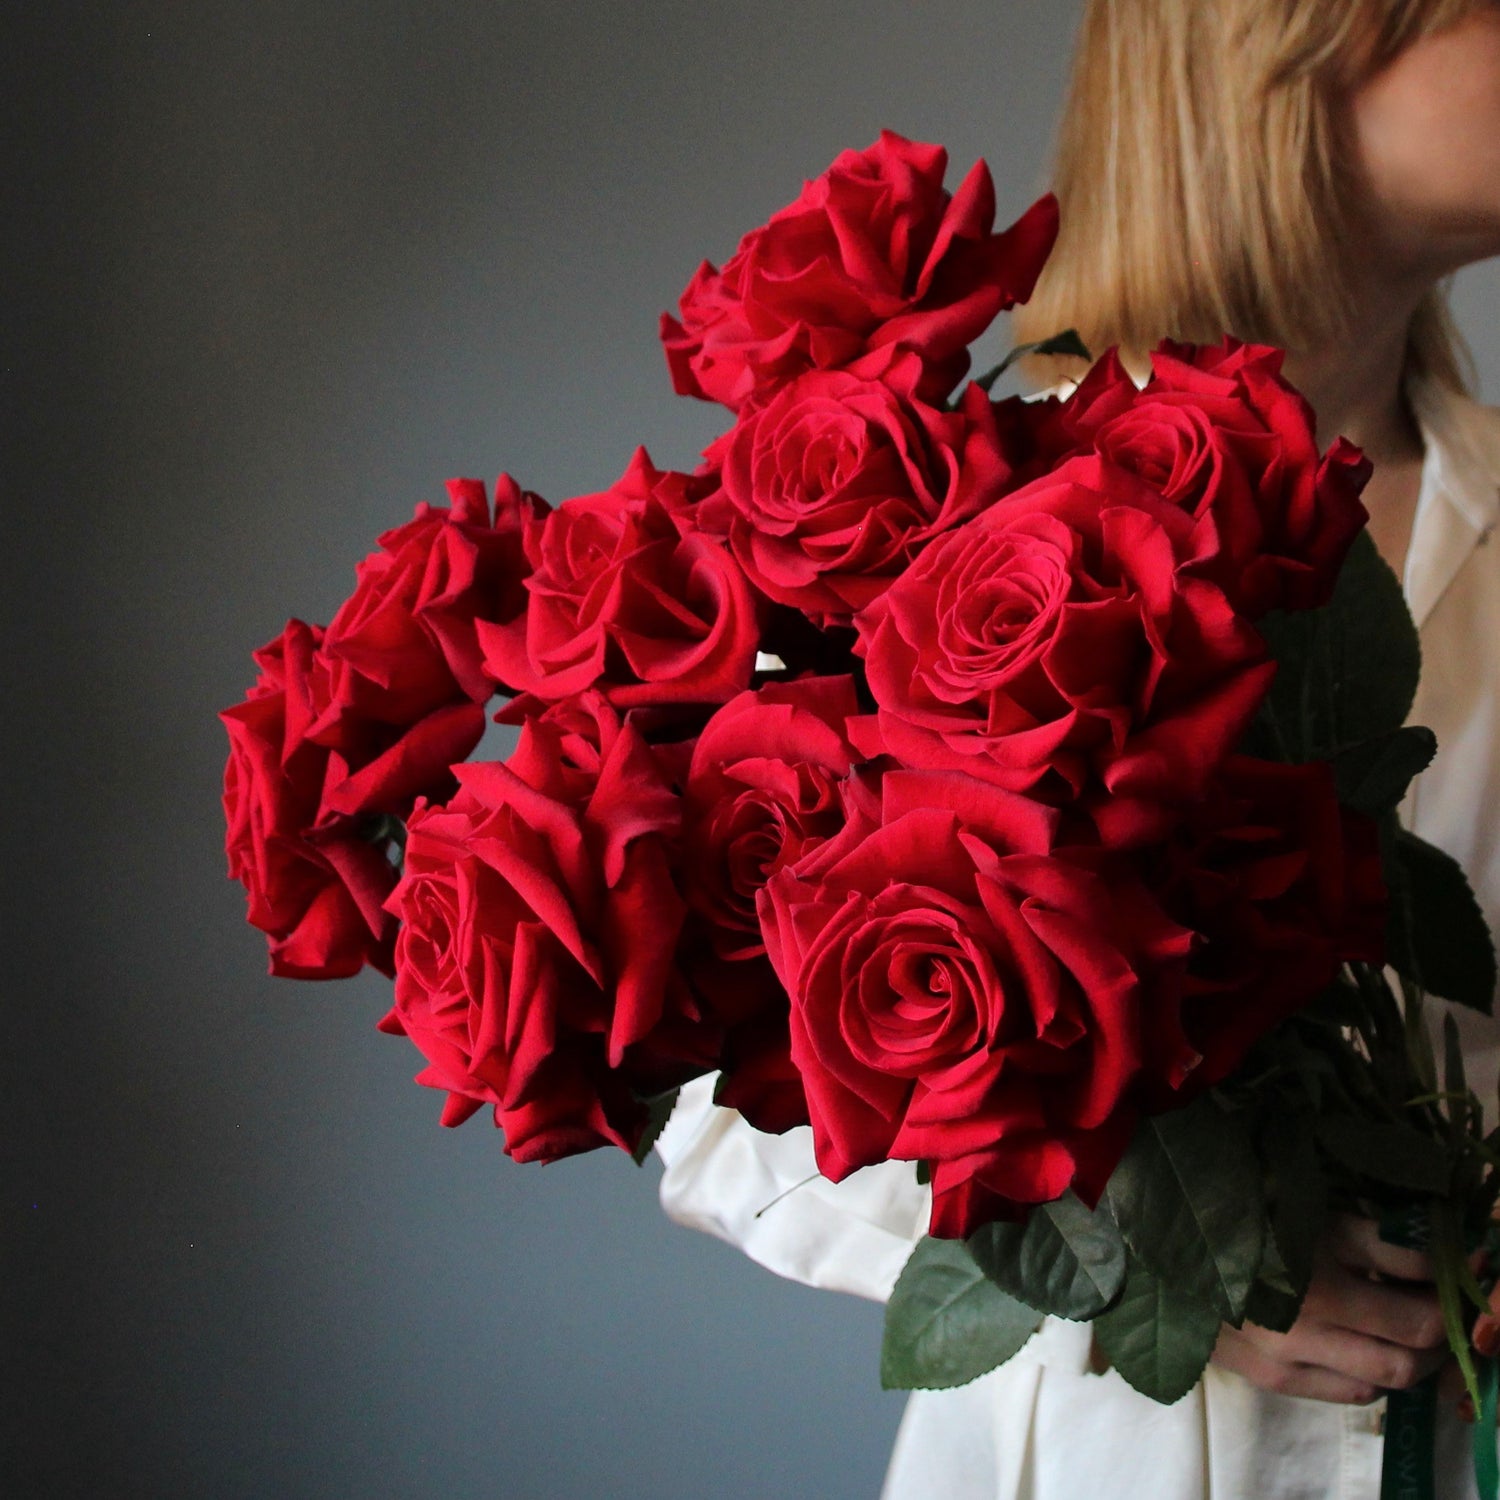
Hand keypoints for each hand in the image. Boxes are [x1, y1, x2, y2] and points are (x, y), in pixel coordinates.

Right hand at [1210, 1214, 1447, 1403]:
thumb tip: (1426, 1253)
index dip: (1445, 1276)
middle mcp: (1309, 1306)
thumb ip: (1366, 1231)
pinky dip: (1374, 1375)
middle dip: (1437, 1323)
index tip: (1449, 1266)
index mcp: (1315, 1250)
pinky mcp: (1273, 1377)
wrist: (1160, 1248)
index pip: (1415, 1279)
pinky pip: (1353, 1392)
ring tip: (1402, 1329)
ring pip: (1392, 1374)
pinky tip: (1362, 1348)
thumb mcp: (1302, 1206)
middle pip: (1415, 1337)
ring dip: (1413, 1355)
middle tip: (1432, 1303)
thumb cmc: (1233, 1213)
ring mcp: (1290, 1350)